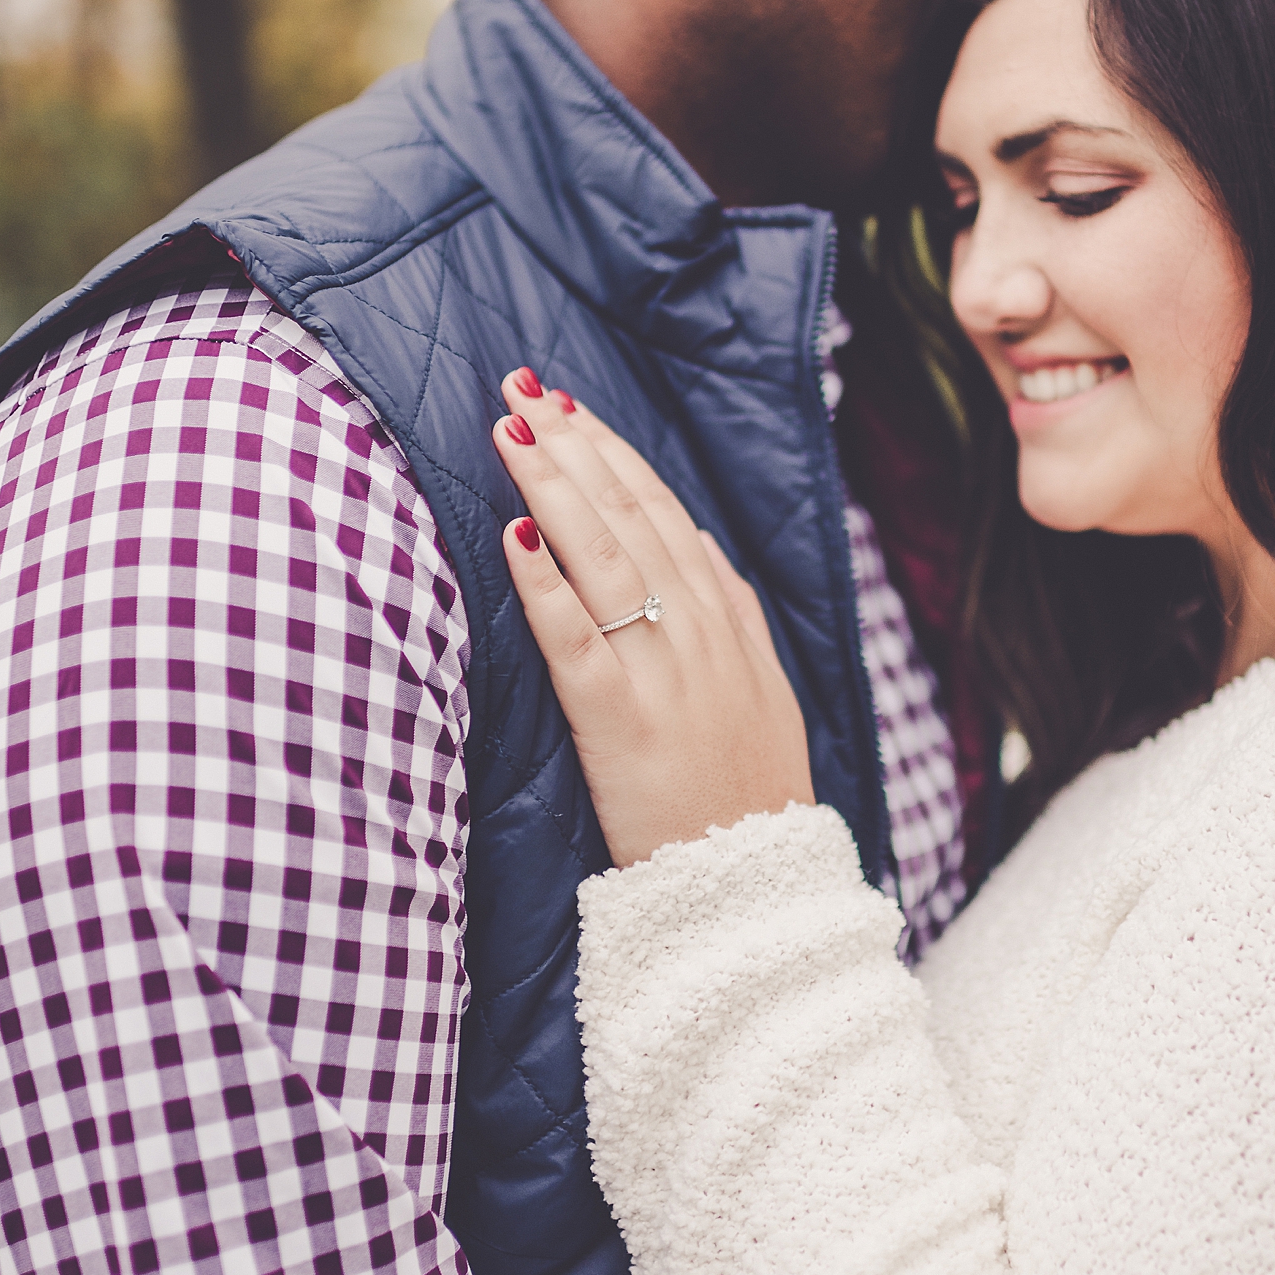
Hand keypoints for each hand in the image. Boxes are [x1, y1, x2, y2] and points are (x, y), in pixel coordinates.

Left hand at [491, 370, 814, 867]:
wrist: (755, 885)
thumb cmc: (747, 791)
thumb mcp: (761, 688)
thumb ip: (732, 611)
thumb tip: (696, 540)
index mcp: (726, 620)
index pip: (663, 512)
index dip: (613, 455)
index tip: (568, 407)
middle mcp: (696, 632)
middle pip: (628, 518)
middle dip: (573, 447)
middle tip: (523, 389)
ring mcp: (661, 672)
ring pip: (603, 559)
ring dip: (554, 488)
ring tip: (512, 433)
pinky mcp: (620, 720)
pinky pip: (575, 640)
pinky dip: (544, 584)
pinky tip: (514, 536)